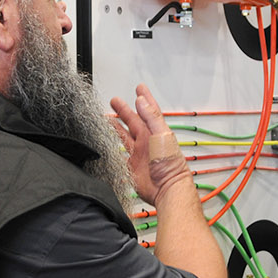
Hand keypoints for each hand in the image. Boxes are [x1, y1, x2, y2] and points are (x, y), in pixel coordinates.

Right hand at [109, 84, 190, 205]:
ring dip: (116, 127)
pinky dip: (113, 149)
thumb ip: (152, 117)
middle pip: (132, 122)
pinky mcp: (131, 166)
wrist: (167, 188)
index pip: (148, 110)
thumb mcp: (162, 135)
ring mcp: (139, 154)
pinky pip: (119, 155)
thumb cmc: (170, 165)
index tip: (139, 88)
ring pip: (124, 136)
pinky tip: (108, 144)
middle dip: (124, 111)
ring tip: (107, 118)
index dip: (144, 98)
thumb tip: (142, 100)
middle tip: (115, 101)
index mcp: (155, 132)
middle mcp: (146, 141)